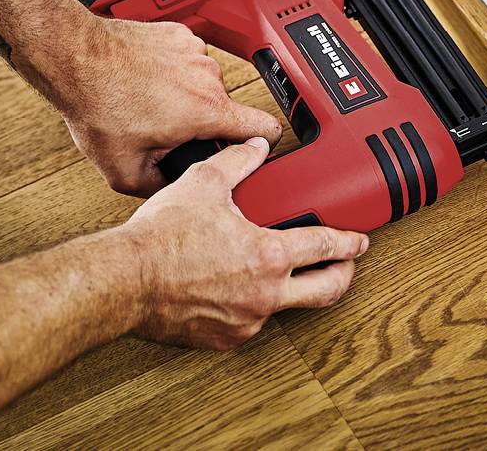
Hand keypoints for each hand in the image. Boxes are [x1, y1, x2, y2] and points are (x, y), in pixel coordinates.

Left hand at [40, 15, 283, 196]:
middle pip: (225, 109)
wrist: (75, 57)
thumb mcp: (124, 171)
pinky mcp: (179, 34)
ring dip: (187, 95)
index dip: (266, 144)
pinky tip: (146, 79)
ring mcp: (195, 51)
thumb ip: (162, 188)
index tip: (258, 150)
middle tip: (168, 131)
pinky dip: (173, 70)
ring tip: (151, 102)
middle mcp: (208, 77)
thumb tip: (174, 191)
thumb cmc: (98, 106)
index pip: (267, 128)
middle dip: (202, 123)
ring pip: (205, 84)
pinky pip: (188, 59)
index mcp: (206, 111)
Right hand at [119, 137, 366, 349]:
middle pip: (326, 291)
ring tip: (285, 273)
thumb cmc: (161, 239)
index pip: (324, 247)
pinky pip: (251, 322)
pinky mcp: (226, 338)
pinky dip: (253, 305)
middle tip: (346, 265)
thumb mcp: (203, 184)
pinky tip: (241, 288)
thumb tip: (255, 147)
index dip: (348, 241)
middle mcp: (265, 294)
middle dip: (343, 276)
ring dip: (293, 289)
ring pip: (286, 307)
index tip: (358, 241)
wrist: (127, 280)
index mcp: (267, 255)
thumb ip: (237, 161)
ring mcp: (247, 320)